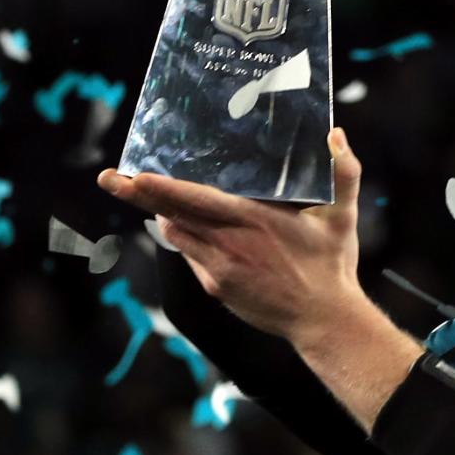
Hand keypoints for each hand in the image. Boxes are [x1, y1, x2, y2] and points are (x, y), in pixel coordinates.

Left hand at [97, 127, 363, 346]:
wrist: (323, 319)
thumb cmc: (332, 265)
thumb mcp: (343, 215)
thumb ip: (344, 172)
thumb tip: (337, 134)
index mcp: (253, 220)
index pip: (195, 200)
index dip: (161, 187)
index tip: (134, 174)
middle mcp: (228, 244)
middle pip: (171, 214)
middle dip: (137, 195)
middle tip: (110, 178)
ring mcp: (218, 269)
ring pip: (178, 235)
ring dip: (164, 214)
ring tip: (146, 193)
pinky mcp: (217, 288)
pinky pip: (192, 256)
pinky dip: (187, 238)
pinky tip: (188, 226)